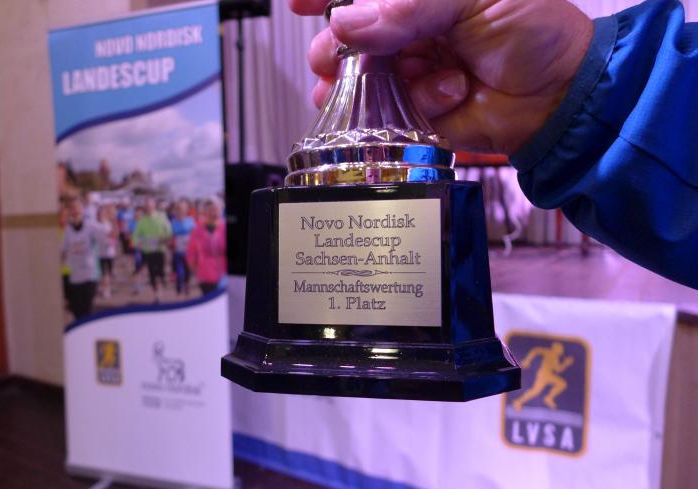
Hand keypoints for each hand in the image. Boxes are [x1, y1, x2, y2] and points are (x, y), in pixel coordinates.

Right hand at [290, 0, 592, 154]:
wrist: (558, 96)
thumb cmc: (533, 31)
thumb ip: (408, 9)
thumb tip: (347, 23)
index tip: (298, 2)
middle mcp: (411, 26)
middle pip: (351, 33)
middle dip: (337, 46)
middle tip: (335, 54)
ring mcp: (410, 67)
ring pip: (361, 75)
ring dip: (364, 79)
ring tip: (379, 78)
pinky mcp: (416, 107)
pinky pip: (389, 109)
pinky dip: (411, 103)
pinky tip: (441, 93)